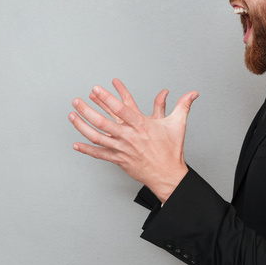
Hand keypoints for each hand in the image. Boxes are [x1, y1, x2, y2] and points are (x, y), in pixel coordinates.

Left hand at [69, 79, 198, 202]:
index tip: (96, 89)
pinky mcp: (119, 160)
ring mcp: (122, 149)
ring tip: (72, 116)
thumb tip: (192, 93)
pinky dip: (87, 150)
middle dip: (88, 110)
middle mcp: (129, 137)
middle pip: (103, 122)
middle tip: (77, 101)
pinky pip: (99, 154)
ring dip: (83, 126)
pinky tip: (76, 144)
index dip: (107, 98)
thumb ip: (182, 105)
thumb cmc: (171, 150)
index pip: (121, 109)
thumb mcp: (177, 124)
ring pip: (98, 137)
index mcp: (141, 126)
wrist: (168, 175)